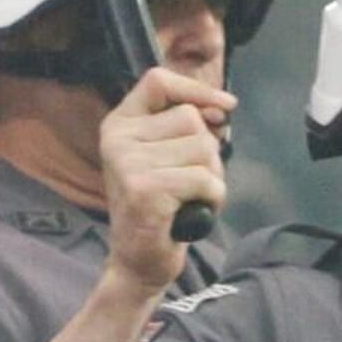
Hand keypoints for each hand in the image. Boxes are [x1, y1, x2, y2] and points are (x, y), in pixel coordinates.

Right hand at [99, 64, 234, 290]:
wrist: (139, 260)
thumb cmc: (162, 205)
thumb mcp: (169, 155)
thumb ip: (190, 125)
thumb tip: (224, 106)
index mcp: (119, 124)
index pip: (158, 81)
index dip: (195, 89)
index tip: (224, 108)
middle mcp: (117, 139)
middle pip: (190, 119)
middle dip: (206, 152)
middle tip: (189, 182)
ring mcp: (127, 163)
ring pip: (202, 148)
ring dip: (211, 177)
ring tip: (189, 197)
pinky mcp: (144, 189)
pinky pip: (204, 179)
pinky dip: (212, 198)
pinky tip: (192, 212)